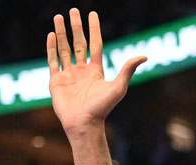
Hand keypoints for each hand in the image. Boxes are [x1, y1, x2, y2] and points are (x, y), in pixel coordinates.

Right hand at [47, 9, 146, 133]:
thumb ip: (127, 70)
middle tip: (72, 11)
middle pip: (79, 43)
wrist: (84, 123)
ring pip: (64, 49)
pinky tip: (51, 35)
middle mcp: (82, 70)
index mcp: (96, 70)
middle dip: (76, 27)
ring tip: (58, 17)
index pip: (95, 44)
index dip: (94, 29)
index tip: (92, 14)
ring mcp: (68, 75)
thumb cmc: (102, 108)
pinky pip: (53, 60)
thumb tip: (144, 56)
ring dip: (61, 33)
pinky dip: (51, 47)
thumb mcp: (118, 87)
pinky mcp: (56, 80)